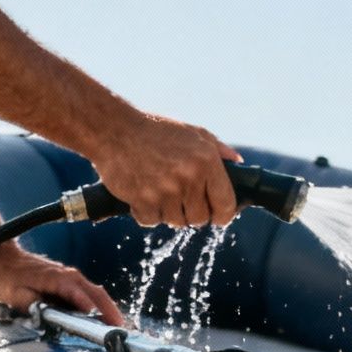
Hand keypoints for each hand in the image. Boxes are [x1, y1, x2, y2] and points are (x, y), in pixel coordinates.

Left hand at [0, 245, 124, 325]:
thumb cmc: (6, 278)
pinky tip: (103, 316)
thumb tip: (53, 318)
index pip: (83, 297)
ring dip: (108, 307)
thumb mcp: (16, 296)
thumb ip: (36, 307)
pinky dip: (99, 303)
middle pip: (97, 294)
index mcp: (59, 279)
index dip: (96, 312)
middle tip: (121, 330)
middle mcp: (69, 276)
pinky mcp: (67, 280)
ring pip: (96, 292)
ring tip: (117, 325)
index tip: (107, 327)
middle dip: (110, 311)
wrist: (0, 259)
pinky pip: (89, 292)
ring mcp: (70, 276)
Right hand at [93, 109, 241, 228]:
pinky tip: (142, 192)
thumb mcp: (192, 133)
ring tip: (158, 188)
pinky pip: (152, 222)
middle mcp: (189, 177)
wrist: (113, 130)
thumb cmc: (155, 131)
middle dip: (191, 212)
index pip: (226, 204)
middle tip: (180, 197)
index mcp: (207, 161)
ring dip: (168, 211)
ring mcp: (166, 191)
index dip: (223, 215)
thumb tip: (238, 164)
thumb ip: (218, 149)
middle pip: (200, 219)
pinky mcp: (143, 201)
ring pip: (176, 222)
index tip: (218, 216)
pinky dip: (147, 212)